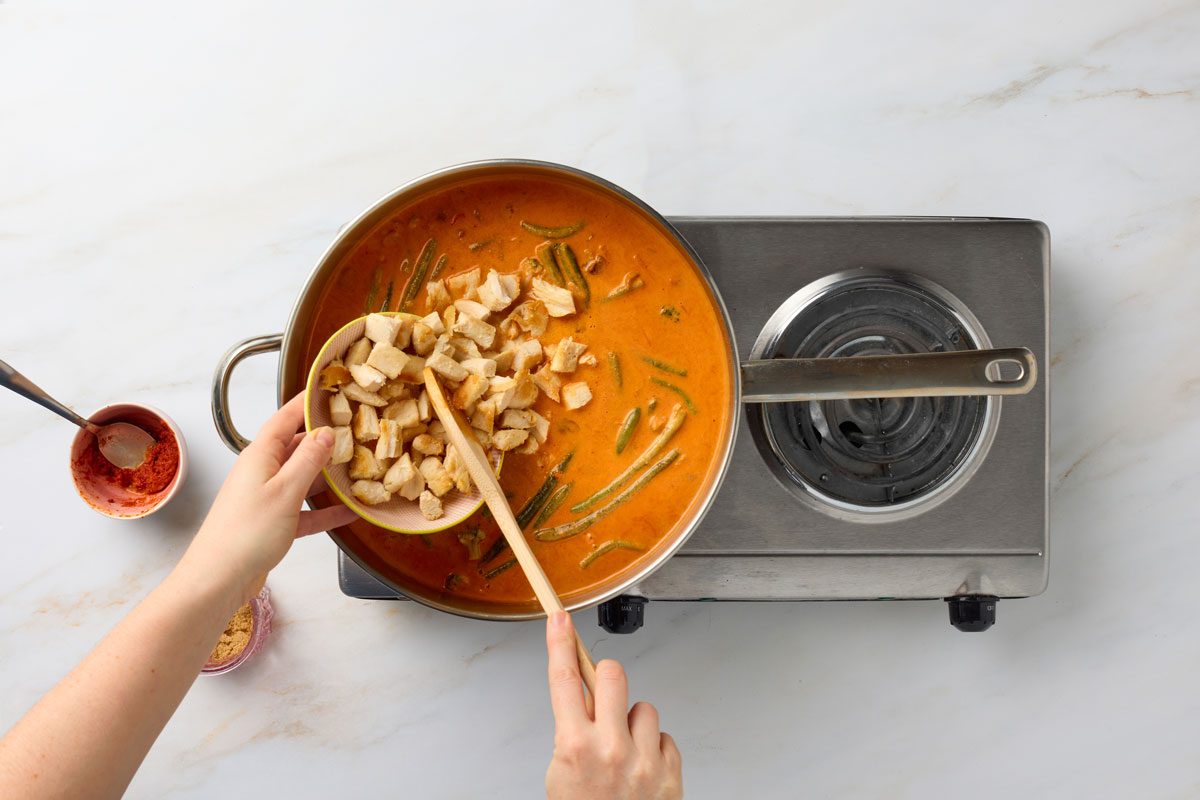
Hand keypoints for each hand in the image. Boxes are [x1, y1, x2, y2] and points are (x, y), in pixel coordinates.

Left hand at [180, 393, 356, 601]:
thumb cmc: (246, 532)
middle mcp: (262, 471)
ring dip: (330, 476)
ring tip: (361, 468)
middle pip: (298, 447)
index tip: (332, 390)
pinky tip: (351, 511)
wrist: (218, 579)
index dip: (307, 402)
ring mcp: (268, 497)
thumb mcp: (285, 491)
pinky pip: (306, 510)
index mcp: (260, 455)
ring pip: (304, 478)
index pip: (286, 417)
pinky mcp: (273, 523)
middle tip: (359, 431)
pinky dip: (326, 510)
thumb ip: (308, 460)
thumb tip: (326, 432)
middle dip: (326, 439)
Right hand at [544, 612, 681, 799]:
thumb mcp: (562, 774)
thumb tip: (584, 698)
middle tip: (604, 699)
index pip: (562, 681)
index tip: (559, 618)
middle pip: (613, 674)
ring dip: (634, 723)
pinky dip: (654, 749)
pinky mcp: (670, 773)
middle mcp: (611, 749)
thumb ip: (572, 732)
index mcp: (575, 747)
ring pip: (645, 706)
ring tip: (625, 753)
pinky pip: (665, 736)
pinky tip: (643, 770)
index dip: (559, 643)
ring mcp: (644, 761)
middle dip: (607, 680)